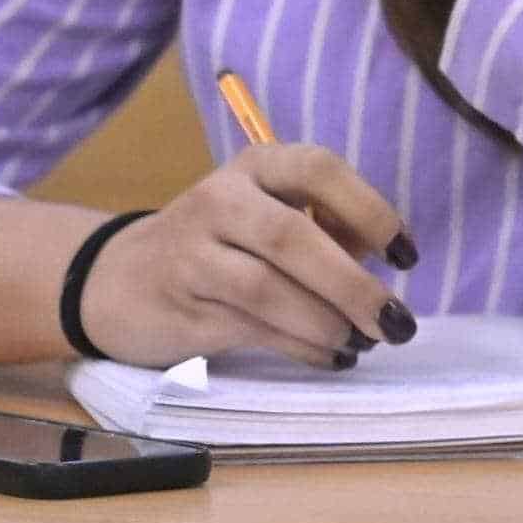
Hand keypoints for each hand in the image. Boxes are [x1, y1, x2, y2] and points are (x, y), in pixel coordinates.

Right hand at [75, 145, 414, 368]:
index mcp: (257, 166)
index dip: (370, 210)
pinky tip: (330, 356)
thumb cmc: (219, 244)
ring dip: (327, 323)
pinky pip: (252, 327)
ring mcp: (194, 252)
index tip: (406, 256)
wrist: (115, 280)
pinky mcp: (182, 304)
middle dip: (354, 285)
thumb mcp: (269, 216)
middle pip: (294, 236)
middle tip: (397, 321)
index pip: (319, 170)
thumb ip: (326, 229)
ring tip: (363, 342)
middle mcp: (221, 200)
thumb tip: (377, 261)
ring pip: (269, 288)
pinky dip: (301, 346)